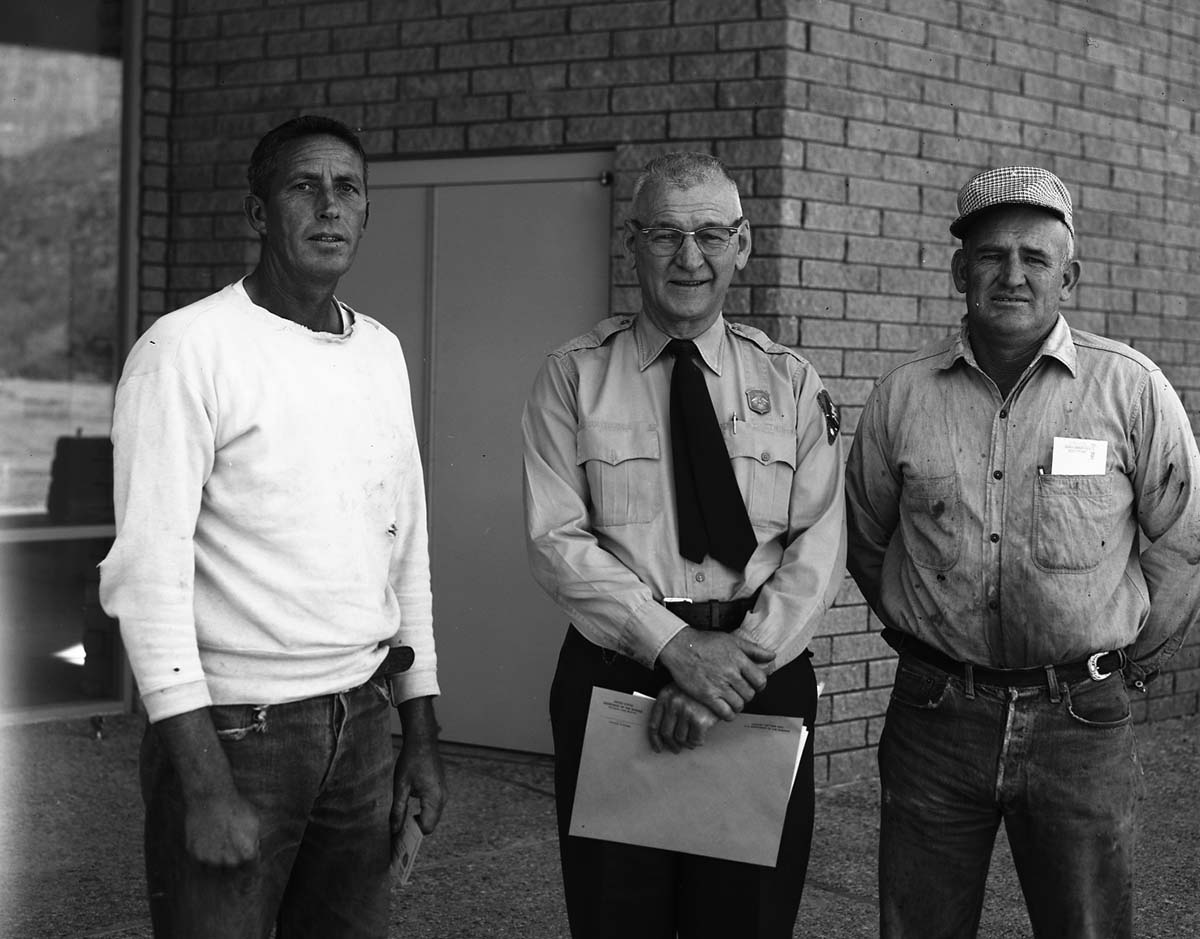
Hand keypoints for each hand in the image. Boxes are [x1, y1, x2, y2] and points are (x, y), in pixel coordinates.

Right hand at [183, 790, 259, 866]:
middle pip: (232, 871)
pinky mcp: (195, 855)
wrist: (211, 797)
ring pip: (215, 870)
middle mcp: (229, 861)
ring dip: (216, 861)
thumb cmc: (236, 807)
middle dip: (232, 862)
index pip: (249, 869)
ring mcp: (211, 860)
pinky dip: (203, 857)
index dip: (247, 861)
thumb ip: (254, 842)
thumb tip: (253, 853)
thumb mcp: (255, 822)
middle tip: (229, 846)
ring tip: (217, 843)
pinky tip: (206, 843)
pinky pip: (200, 864)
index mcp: (247, 854)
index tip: (244, 855)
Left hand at [390, 736, 446, 866]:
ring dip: (417, 821)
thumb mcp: (400, 786)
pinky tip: (407, 811)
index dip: (412, 835)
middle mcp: (443, 797)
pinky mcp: (440, 789)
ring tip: (400, 823)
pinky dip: (421, 813)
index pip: (426, 827)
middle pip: (430, 824)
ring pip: (431, 816)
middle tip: (396, 834)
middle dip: (414, 830)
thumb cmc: (411, 760)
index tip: (397, 839)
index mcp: (434, 798)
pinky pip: (432, 807)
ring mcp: (443, 793)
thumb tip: (395, 830)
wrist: (423, 740)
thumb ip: (398, 810)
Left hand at [647, 682, 720, 752]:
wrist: (720, 684)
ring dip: (687, 743)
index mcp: (665, 695)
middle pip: (666, 733)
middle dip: (672, 744)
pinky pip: (695, 740)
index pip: (654, 723)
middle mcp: (674, 703)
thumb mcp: (680, 690)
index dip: (655, 739)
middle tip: (676, 748)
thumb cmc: (700, 688)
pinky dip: (697, 741)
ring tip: (692, 738)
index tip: (658, 747)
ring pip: (681, 739)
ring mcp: (686, 711)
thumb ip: (670, 707)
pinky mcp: (700, 720)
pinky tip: (701, 736)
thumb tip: (664, 734)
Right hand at [656, 628, 774, 719]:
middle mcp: (730, 673)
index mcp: (738, 659)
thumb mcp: (731, 640)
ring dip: (738, 705)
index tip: (754, 685)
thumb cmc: (704, 642)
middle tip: (740, 692)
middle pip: (750, 694)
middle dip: (747, 695)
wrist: (680, 647)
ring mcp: (718, 685)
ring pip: (739, 704)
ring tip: (732, 701)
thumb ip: (753, 649)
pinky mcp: (706, 695)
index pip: (760, 679)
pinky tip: (725, 710)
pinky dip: (728, 715)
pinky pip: (725, 712)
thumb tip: (771, 656)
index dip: (759, 685)